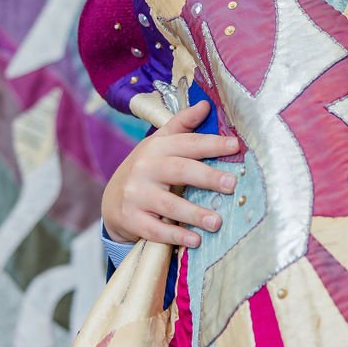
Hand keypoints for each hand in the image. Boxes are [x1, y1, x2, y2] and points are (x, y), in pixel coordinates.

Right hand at [100, 100, 239, 245]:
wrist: (112, 201)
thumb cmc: (146, 170)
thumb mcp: (159, 145)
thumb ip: (181, 126)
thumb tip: (205, 105)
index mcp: (156, 148)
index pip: (187, 144)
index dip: (211, 143)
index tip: (235, 145)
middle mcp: (145, 169)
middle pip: (179, 170)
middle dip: (206, 176)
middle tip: (231, 184)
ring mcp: (136, 195)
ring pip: (168, 204)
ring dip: (194, 213)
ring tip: (217, 222)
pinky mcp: (131, 219)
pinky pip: (155, 229)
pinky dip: (175, 235)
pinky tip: (195, 241)